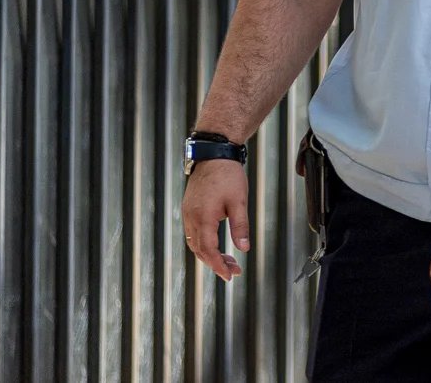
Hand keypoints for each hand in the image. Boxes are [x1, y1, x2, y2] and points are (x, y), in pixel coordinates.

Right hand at [181, 160, 250, 280]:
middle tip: (233, 271)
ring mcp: (187, 213)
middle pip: (199, 250)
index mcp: (203, 218)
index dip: (218, 266)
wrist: (214, 154)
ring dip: (209, 255)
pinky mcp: (188, 208)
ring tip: (227, 260)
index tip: (229, 276)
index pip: (208, 251)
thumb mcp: (239, 201)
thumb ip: (240, 226)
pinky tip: (215, 244)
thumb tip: (243, 249)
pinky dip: (203, 244)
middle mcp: (191, 218)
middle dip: (215, 264)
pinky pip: (192, 233)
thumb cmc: (227, 175)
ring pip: (194, 243)